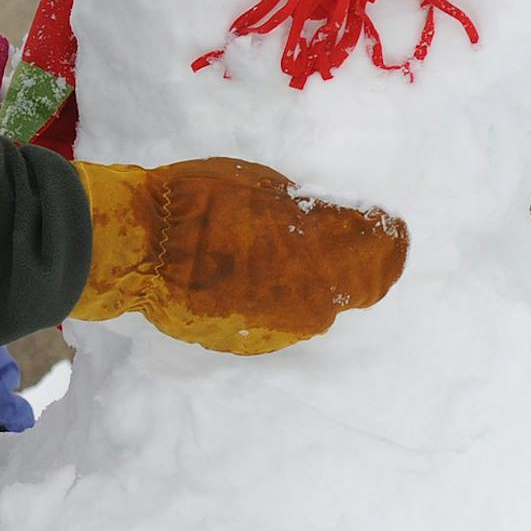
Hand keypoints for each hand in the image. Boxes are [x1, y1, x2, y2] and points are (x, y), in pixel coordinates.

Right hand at [71, 157, 405, 353]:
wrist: (140, 247)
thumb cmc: (201, 199)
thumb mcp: (265, 187)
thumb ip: (309, 212)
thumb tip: (335, 221)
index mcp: (325, 253)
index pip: (383, 252)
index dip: (390, 238)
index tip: (388, 225)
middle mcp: (313, 301)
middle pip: (354, 286)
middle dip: (351, 262)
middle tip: (335, 237)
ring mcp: (281, 328)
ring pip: (315, 307)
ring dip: (308, 283)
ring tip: (277, 255)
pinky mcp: (250, 343)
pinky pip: (277, 319)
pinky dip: (272, 300)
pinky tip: (246, 278)